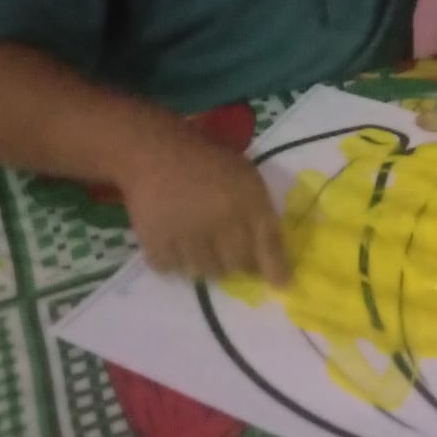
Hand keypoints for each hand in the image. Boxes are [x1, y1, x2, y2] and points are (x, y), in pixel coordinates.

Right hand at [118, 127, 288, 283]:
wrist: (155, 151)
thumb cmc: (207, 161)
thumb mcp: (246, 177)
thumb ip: (260, 211)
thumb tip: (269, 254)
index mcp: (248, 201)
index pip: (269, 244)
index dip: (276, 269)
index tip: (280, 285)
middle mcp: (222, 221)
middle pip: (237, 265)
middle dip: (235, 262)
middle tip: (225, 252)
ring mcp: (189, 235)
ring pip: (205, 273)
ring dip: (204, 263)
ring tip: (197, 242)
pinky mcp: (157, 242)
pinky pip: (170, 268)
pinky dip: (172, 261)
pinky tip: (172, 242)